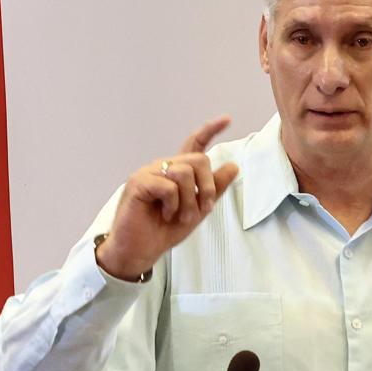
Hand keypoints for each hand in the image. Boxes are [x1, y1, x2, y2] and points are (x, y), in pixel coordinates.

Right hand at [95, 117, 241, 279]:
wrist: (141, 251)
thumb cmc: (163, 231)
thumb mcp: (197, 210)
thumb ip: (213, 189)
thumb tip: (233, 166)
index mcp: (176, 172)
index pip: (193, 145)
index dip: (210, 131)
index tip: (226, 119)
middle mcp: (162, 168)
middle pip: (198, 160)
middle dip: (207, 187)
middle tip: (203, 209)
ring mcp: (149, 173)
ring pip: (185, 173)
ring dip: (190, 200)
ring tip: (180, 217)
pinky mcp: (138, 183)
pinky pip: (168, 186)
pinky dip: (173, 204)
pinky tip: (165, 214)